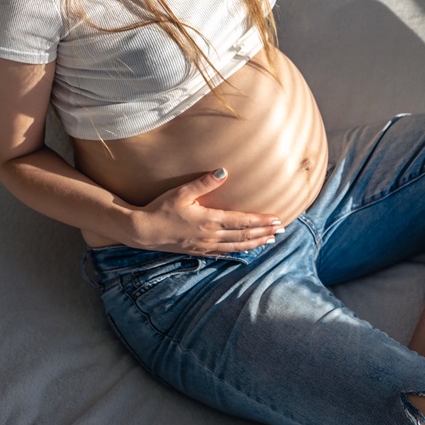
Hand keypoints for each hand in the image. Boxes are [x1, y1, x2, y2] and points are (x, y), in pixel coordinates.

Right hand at [128, 168, 282, 255]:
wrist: (143, 231)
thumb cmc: (161, 209)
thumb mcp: (182, 192)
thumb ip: (204, 183)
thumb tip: (224, 171)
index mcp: (209, 220)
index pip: (242, 221)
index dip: (261, 221)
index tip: (276, 219)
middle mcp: (211, 236)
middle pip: (244, 236)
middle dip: (264, 232)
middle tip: (281, 230)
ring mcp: (205, 246)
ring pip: (237, 246)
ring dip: (255, 243)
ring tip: (269, 240)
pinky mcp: (199, 251)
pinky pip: (224, 252)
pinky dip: (239, 250)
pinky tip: (245, 249)